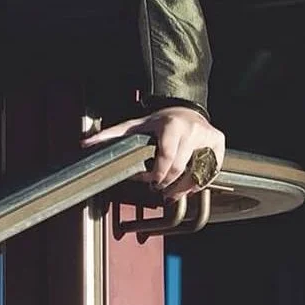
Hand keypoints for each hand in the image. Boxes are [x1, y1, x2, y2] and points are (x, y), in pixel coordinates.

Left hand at [85, 107, 224, 199]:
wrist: (186, 108)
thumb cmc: (159, 120)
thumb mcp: (136, 125)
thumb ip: (112, 135)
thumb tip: (85, 143)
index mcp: (171, 125)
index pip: (166, 157)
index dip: (158, 173)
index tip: (150, 181)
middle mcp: (192, 130)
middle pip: (180, 168)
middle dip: (167, 182)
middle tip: (158, 188)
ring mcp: (208, 137)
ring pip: (198, 173)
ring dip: (184, 188)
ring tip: (171, 195)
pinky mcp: (219, 144)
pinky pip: (211, 171)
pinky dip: (199, 183)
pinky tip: (188, 188)